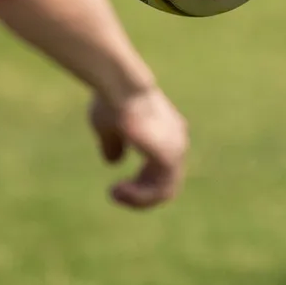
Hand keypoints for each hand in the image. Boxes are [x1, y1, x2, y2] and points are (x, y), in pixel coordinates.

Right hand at [89, 87, 187, 208]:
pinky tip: (119, 190)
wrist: (119, 86)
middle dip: (138, 194)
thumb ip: (114, 143)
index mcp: (166, 133)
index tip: (116, 187)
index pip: (160, 171)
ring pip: (164, 191)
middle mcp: (177, 142)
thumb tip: (114, 160)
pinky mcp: (169, 157)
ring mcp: (176, 150)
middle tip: (114, 192)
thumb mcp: (108, 126)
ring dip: (138, 199)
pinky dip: (140, 197)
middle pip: (164, 183)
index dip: (139, 184)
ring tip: (115, 193)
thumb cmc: (112, 100)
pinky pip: (160, 190)